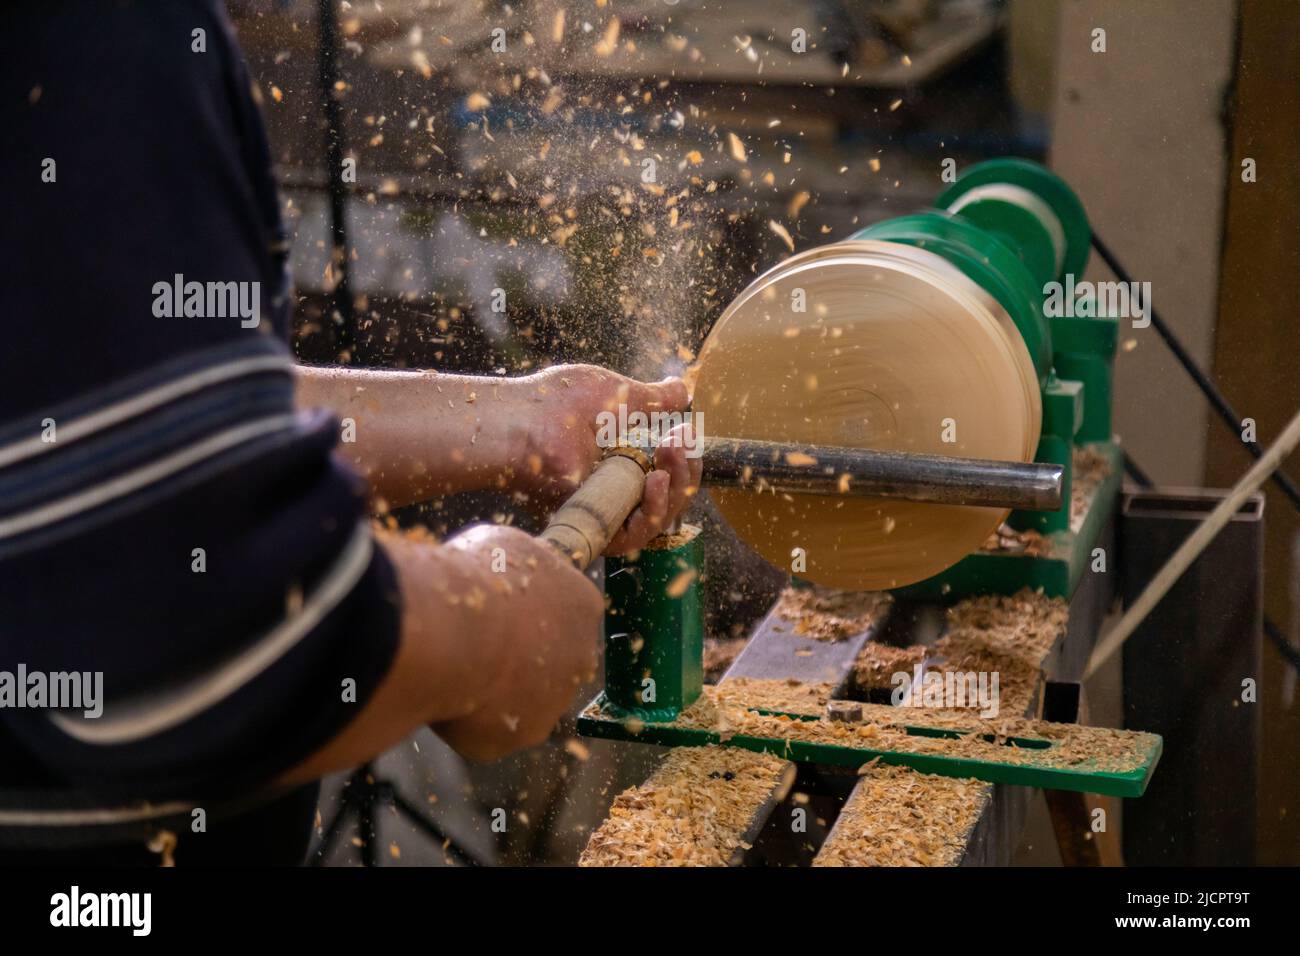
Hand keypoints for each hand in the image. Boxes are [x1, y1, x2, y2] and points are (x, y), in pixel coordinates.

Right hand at [430, 524, 603, 761]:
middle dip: (518, 656)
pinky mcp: (517, 735)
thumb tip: (511, 570)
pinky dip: (466, 716)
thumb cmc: (475, 578)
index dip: (525, 610)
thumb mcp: (504, 547)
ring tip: (453, 665)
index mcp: (582, 604)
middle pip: (549, 660)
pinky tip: (445, 692)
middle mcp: (580, 657)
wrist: (452, 631)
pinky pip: (490, 728)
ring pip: (521, 697)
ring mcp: (552, 702)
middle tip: (473, 642)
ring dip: (493, 687)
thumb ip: (521, 566)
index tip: (494, 607)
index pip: (563, 611)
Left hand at [508, 365, 701, 552]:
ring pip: (662, 516)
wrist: (525, 424)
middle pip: (672, 495)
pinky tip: (655, 479)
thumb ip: (654, 400)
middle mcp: (617, 486)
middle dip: (686, 468)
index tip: (687, 431)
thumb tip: (684, 390)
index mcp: (622, 457)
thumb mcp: (619, 394)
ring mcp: (608, 509)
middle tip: (683, 440)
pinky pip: (637, 534)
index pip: (669, 469)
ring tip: (672, 452)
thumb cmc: (558, 404)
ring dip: (676, 486)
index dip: (685, 456)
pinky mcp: (596, 530)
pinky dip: (654, 509)